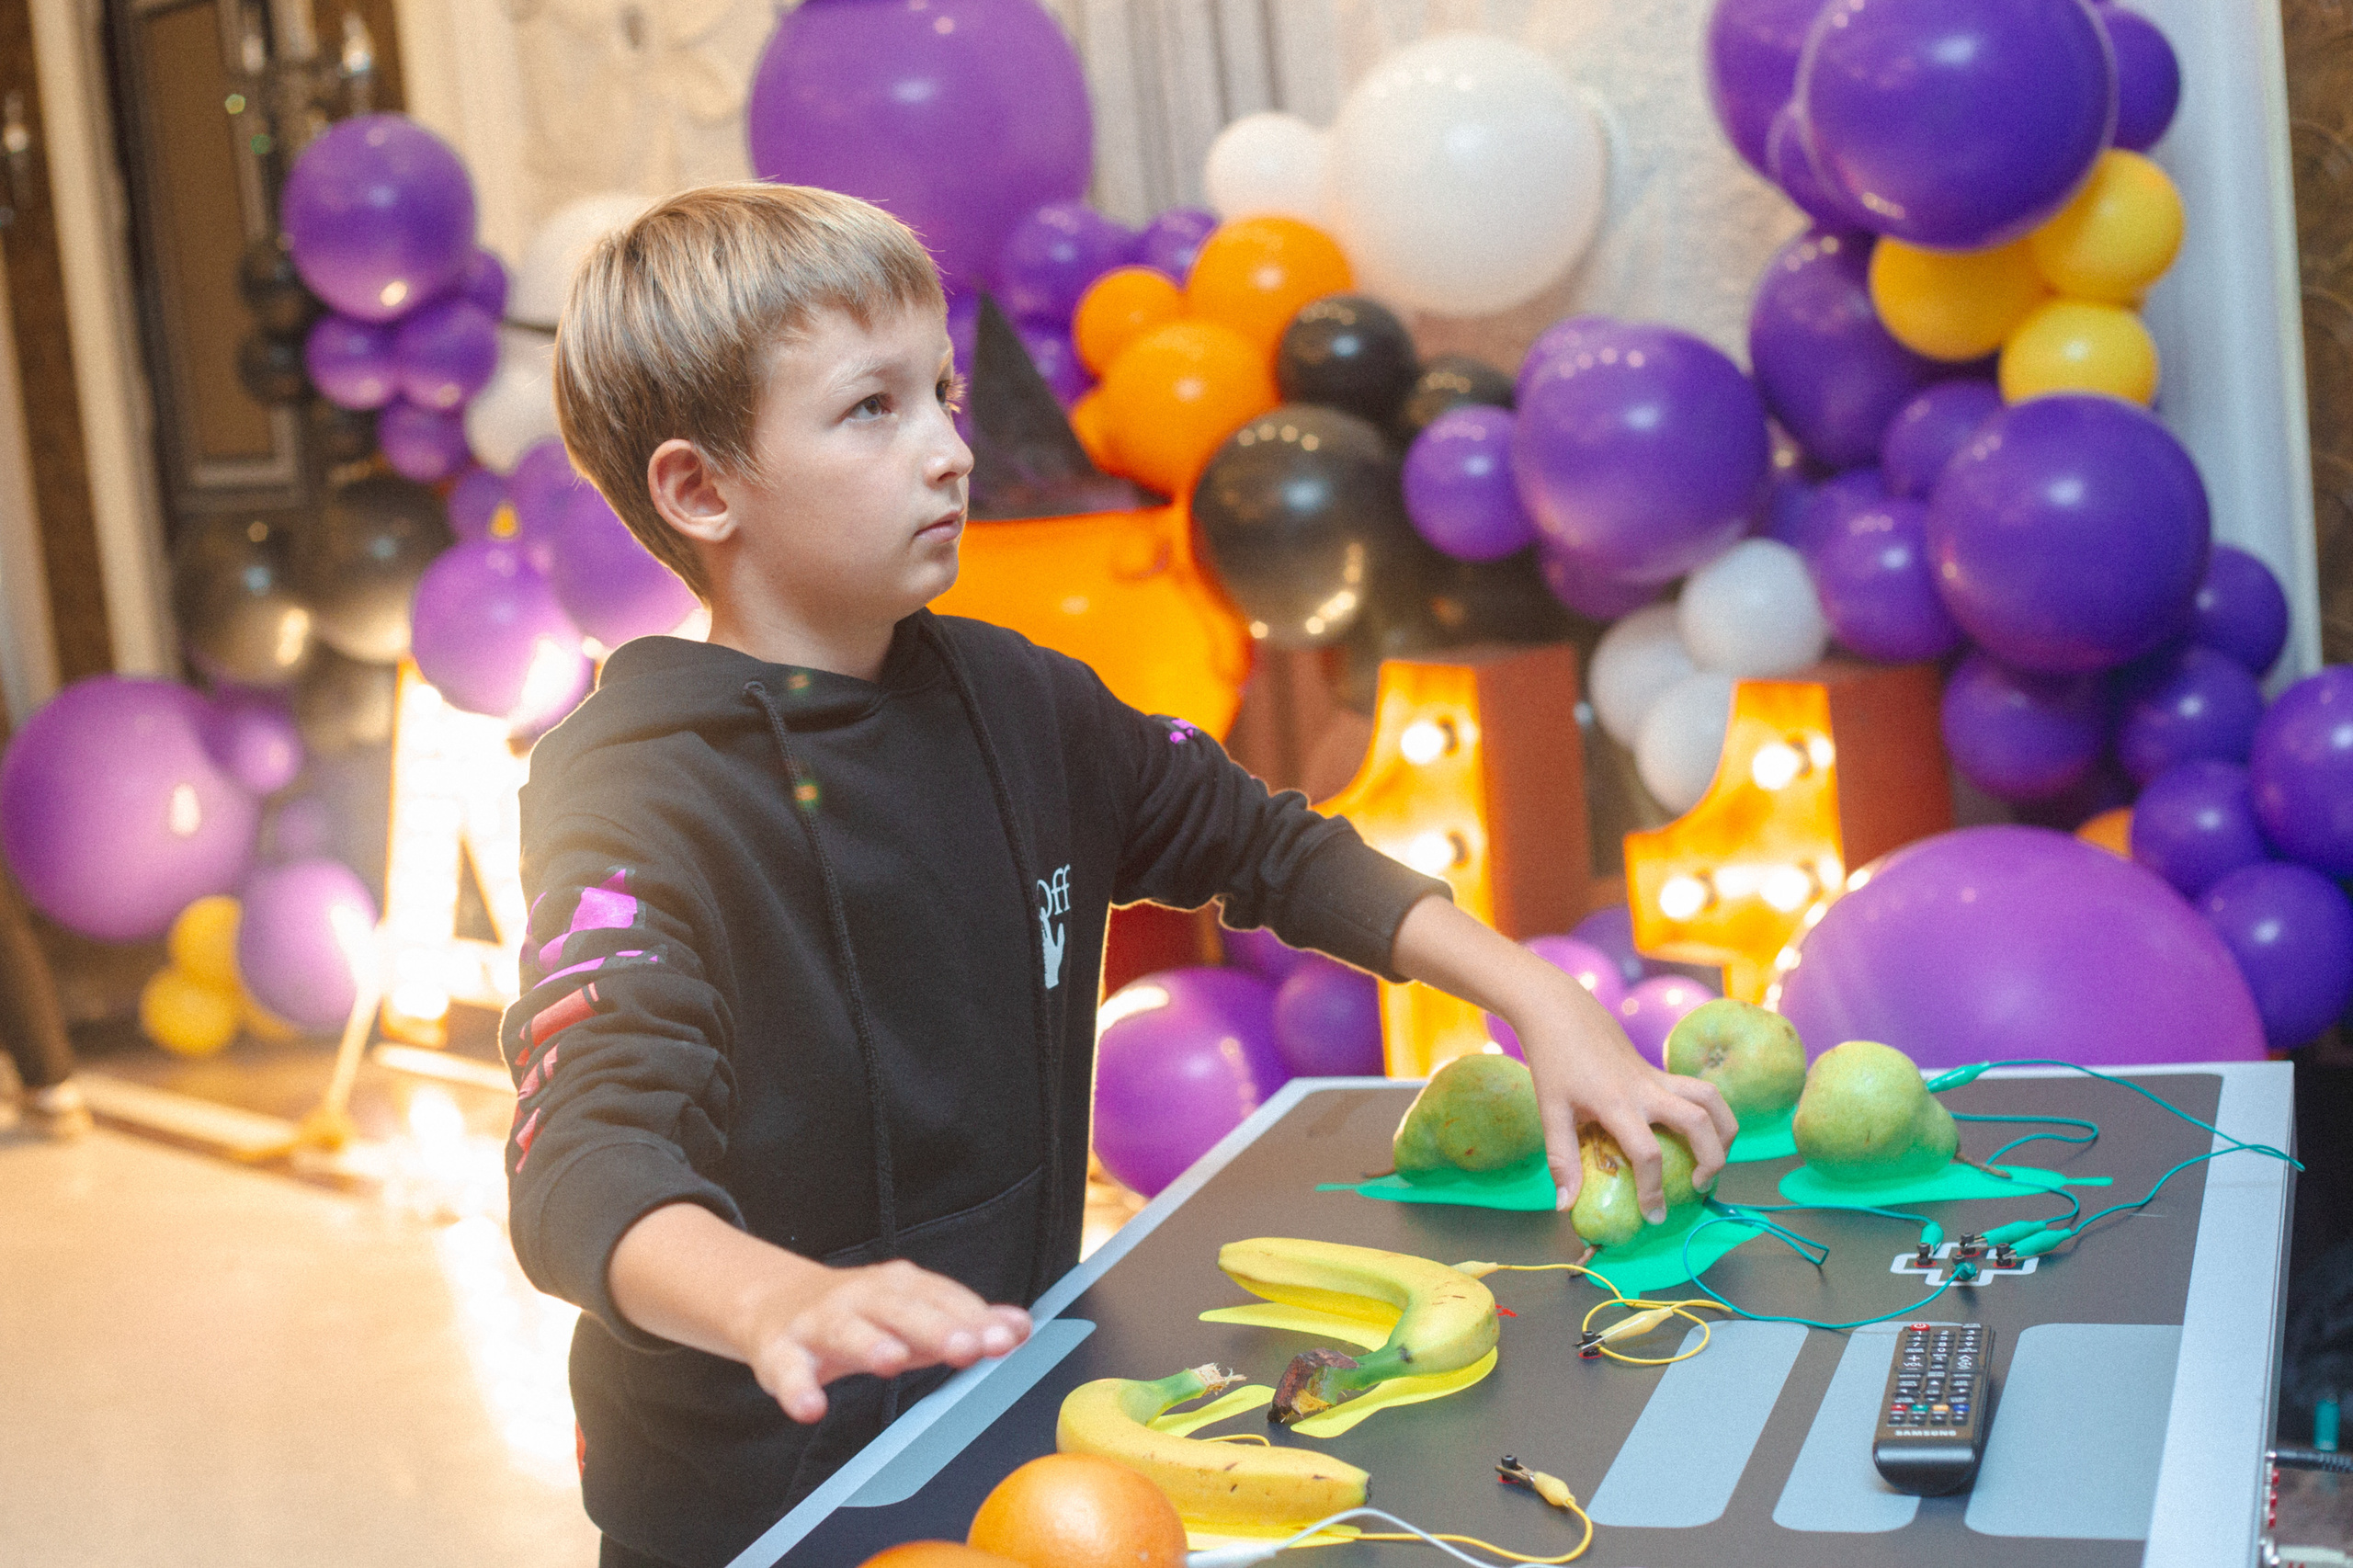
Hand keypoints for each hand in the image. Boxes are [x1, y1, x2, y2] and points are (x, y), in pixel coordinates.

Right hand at [607, 1204, 1032, 1425]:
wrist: (774, 1302)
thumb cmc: (861, 1314)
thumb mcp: (913, 1313)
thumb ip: (964, 1321)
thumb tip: (1021, 1326)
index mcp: (899, 1286)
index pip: (942, 1298)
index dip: (975, 1317)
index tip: (1008, 1338)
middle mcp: (862, 1297)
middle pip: (902, 1310)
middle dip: (935, 1327)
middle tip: (967, 1347)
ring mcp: (820, 1322)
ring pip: (846, 1331)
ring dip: (871, 1344)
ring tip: (894, 1362)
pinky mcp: (782, 1352)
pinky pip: (789, 1371)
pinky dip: (797, 1389)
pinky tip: (810, 1408)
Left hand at [1385, 897, 1737, 1223]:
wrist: (1560, 1010)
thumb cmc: (1553, 1061)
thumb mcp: (1550, 1111)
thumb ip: (1561, 1159)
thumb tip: (1565, 1207)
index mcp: (1616, 1103)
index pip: (1647, 1153)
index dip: (1653, 1190)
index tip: (1653, 1214)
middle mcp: (1646, 1089)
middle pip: (1700, 1123)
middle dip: (1712, 1160)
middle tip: (1699, 1186)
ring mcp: (1658, 1077)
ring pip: (1712, 1099)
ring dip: (1724, 1131)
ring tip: (1714, 1159)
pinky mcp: (1660, 1071)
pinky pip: (1700, 1091)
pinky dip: (1710, 1113)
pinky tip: (1696, 1134)